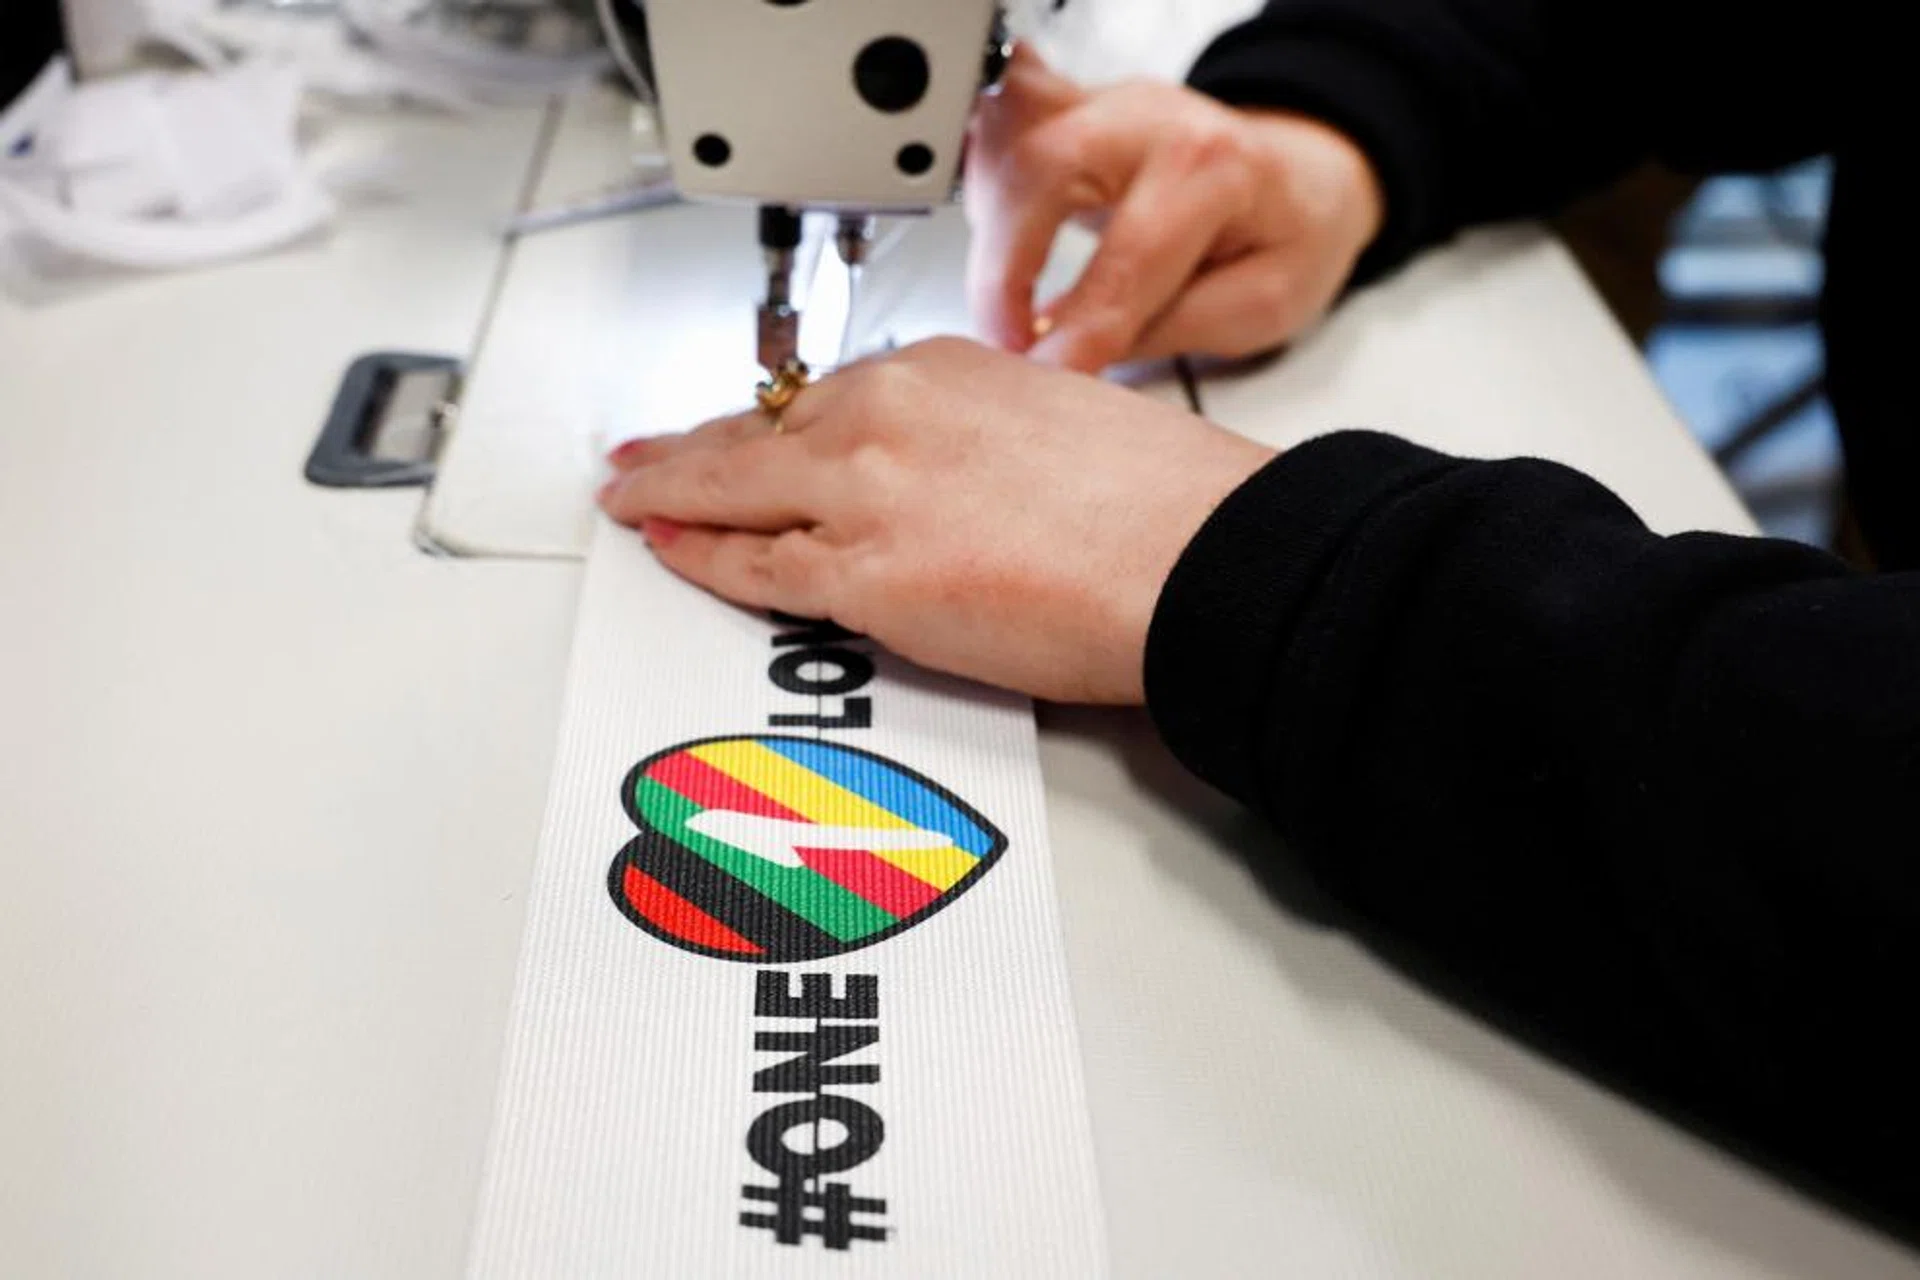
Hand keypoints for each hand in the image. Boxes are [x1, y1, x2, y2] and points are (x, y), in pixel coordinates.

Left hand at [597, 339, 1273, 703]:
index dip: (773, 416)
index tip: (748, 424)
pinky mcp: (864, 572)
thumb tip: (960, 477)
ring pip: (737, 487)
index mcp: (948, 368)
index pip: (831, 393)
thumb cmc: (1165, 505)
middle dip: (692, 446)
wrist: (1197, 556)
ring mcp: (868, 490)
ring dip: (673, 494)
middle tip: (642, 456)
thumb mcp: (1063, 425)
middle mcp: (892, 413)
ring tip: (632, 500)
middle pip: (762, 430)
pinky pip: (755, 564)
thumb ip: (986, 440)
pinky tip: (669, 550)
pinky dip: (701, 556)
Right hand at [965, 45, 1383, 371]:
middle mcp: (1151, 120)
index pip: (1127, 256)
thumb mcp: (1259, 305)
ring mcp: (1102, 105)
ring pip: (1004, 137)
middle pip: (1042, 167)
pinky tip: (995, 241)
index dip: (1077, 329)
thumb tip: (1064, 357)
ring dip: (988, 227)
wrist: (1300, 181)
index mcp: (1215, 168)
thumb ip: (1160, 330)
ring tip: (1003, 297)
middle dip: (1004, 269)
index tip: (1044, 376)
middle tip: (1005, 340)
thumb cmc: (1286, 239)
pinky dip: (981, 189)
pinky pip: (995, 129)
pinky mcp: (1067, 109)